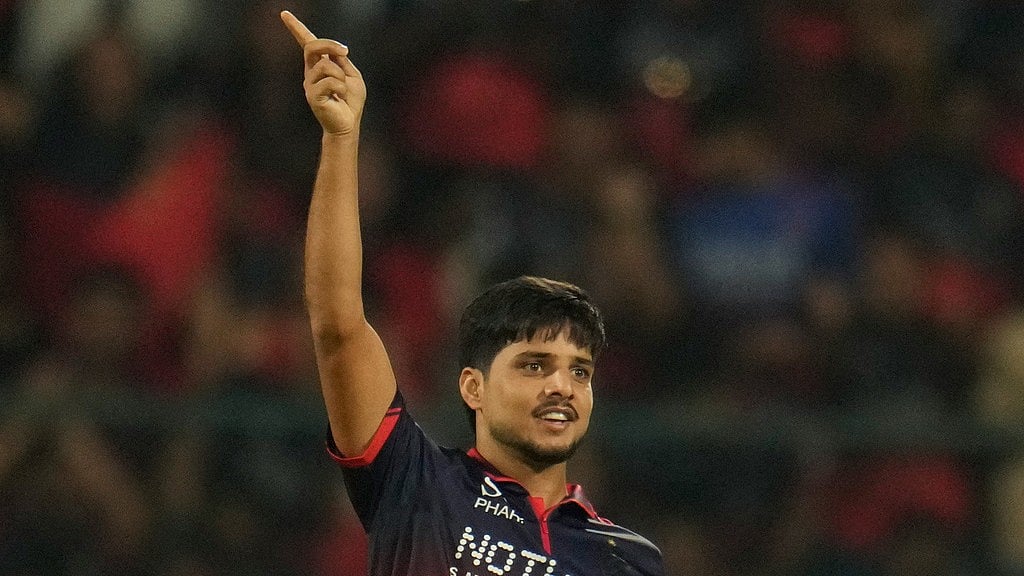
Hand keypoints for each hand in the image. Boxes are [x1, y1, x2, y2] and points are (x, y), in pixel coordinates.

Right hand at [281, 10, 365, 135]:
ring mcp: (309, 84)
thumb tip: (335, 50)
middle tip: (346, 51)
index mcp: (319, 65)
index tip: (284, 14)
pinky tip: (339, 99)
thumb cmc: (350, 102)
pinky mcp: (312, 96)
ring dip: (342, 77)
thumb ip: (342, 61)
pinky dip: (342, 89)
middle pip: (314, 46)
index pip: (306, 43)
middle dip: (330, 45)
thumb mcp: (352, 76)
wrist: (348, 124)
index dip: (296, 28)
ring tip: (342, 92)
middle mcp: (310, 72)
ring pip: (327, 66)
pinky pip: (331, 82)